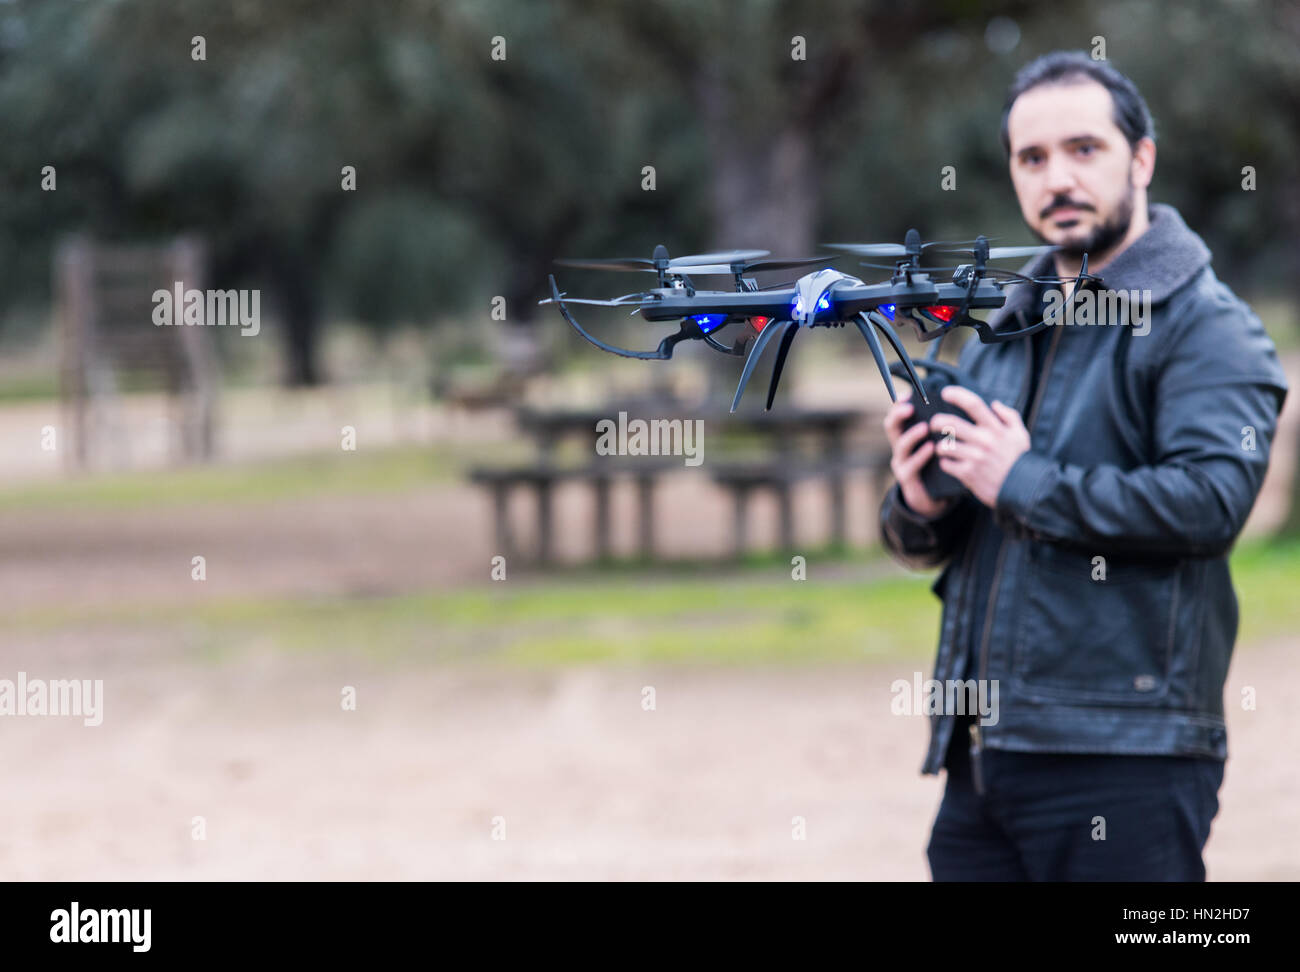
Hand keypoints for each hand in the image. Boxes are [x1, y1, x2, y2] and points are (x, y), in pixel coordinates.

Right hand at [883, 386, 951, 518]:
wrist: (933, 498)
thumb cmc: (937, 466)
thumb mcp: (937, 444)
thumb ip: (941, 429)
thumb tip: (955, 407)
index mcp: (907, 435)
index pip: (898, 415)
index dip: (899, 404)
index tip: (908, 394)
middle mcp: (900, 447)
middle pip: (891, 427)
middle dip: (898, 415)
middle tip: (910, 407)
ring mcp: (901, 463)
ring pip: (900, 446)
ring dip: (912, 435)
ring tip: (924, 427)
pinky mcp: (907, 478)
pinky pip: (911, 465)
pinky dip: (920, 456)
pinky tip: (931, 449)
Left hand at [929, 385, 1030, 508]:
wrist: (1025, 490)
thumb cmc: (1020, 461)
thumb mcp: (1021, 435)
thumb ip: (1010, 417)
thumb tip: (994, 404)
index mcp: (996, 429)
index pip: (974, 404)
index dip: (958, 395)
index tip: (946, 393)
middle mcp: (984, 441)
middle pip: (951, 423)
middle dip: (937, 421)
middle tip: (933, 423)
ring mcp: (975, 457)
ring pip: (944, 446)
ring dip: (940, 446)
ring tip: (943, 448)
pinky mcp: (969, 474)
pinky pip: (947, 464)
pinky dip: (945, 463)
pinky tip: (949, 464)